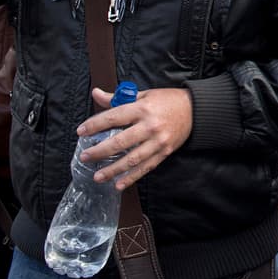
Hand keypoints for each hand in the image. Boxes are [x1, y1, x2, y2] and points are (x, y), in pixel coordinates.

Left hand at [77, 87, 192, 190]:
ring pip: (132, 159)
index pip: (113, 117)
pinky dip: (131, 178)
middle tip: (85, 157)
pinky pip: (145, 168)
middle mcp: (149, 126)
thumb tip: (96, 94)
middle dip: (100, 151)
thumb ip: (118, 97)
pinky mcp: (164, 152)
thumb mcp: (144, 94)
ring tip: (97, 177)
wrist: (196, 110)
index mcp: (142, 108)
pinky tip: (118, 185)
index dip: (95, 125)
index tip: (81, 132)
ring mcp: (157, 141)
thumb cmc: (167, 100)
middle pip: (120, 141)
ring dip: (113, 169)